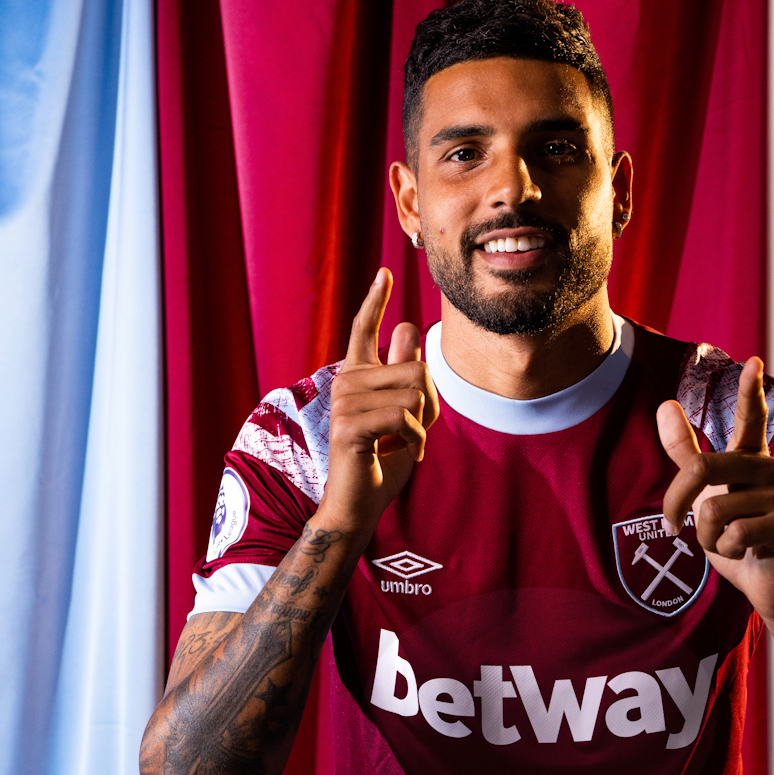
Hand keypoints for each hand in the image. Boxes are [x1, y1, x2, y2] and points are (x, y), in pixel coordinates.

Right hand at [315, 269, 439, 536]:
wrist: (360, 502)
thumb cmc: (382, 460)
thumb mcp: (405, 414)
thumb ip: (406, 376)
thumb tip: (407, 328)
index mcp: (357, 376)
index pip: (363, 329)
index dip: (375, 301)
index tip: (385, 272)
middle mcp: (346, 381)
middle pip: (415, 369)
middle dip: (429, 405)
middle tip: (412, 433)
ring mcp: (344, 401)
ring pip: (413, 393)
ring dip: (422, 426)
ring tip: (403, 444)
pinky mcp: (349, 424)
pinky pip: (403, 417)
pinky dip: (415, 441)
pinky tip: (403, 454)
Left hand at [656, 357, 773, 626]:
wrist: (765, 582)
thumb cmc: (736, 535)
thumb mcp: (703, 494)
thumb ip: (685, 453)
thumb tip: (664, 404)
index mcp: (750, 459)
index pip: (750, 419)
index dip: (749, 392)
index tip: (753, 361)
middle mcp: (771, 471)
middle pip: (704, 467)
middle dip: (677, 502)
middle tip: (673, 527)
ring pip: (716, 510)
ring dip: (709, 538)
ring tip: (729, 542)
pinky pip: (736, 534)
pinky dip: (728, 551)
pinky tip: (746, 552)